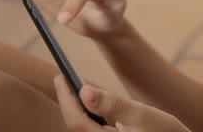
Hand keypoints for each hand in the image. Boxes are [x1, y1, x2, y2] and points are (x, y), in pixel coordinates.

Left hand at [54, 75, 190, 131]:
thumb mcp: (142, 115)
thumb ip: (113, 104)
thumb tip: (85, 91)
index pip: (77, 122)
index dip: (66, 99)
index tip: (60, 76)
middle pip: (77, 127)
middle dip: (68, 104)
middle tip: (63, 79)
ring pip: (84, 129)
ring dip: (77, 110)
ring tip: (72, 89)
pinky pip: (93, 130)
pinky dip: (89, 117)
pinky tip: (90, 105)